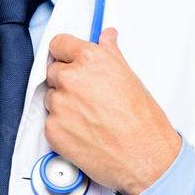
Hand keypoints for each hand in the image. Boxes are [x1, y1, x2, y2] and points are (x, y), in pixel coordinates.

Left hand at [44, 27, 181, 194]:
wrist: (144, 157)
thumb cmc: (143, 121)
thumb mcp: (130, 78)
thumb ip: (111, 54)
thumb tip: (106, 37)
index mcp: (90, 60)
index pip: (59, 44)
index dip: (64, 52)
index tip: (66, 58)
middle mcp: (71, 79)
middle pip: (52, 71)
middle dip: (65, 80)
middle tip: (86, 96)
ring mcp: (59, 104)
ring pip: (50, 97)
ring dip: (63, 104)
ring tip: (88, 117)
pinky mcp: (52, 128)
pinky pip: (50, 121)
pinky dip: (62, 126)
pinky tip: (83, 131)